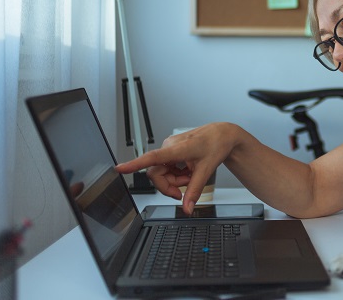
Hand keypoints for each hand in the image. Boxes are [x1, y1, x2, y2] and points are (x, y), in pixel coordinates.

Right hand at [115, 124, 233, 213]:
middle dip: (170, 185)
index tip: (120, 168)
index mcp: (176, 149)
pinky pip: (167, 168)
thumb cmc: (215, 145)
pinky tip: (189, 171)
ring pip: (162, 173)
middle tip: (185, 190)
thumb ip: (194, 191)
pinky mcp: (171, 151)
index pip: (151, 157)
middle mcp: (169, 146)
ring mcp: (170, 148)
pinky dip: (178, 174)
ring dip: (176, 180)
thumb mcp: (206, 171)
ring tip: (191, 175)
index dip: (134, 165)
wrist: (222, 135)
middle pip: (156, 174)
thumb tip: (186, 208)